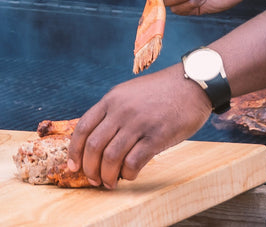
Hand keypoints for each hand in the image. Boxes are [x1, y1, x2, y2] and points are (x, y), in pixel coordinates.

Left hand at [67, 66, 212, 186]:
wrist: (192, 83)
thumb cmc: (161, 92)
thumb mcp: (129, 93)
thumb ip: (113, 111)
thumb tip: (98, 140)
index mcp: (111, 99)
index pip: (83, 128)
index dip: (74, 151)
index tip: (73, 167)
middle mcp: (121, 110)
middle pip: (94, 146)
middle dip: (89, 169)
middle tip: (93, 180)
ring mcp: (138, 123)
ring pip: (111, 157)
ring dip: (107, 176)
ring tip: (110, 183)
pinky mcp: (157, 135)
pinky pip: (133, 162)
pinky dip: (128, 174)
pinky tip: (130, 175)